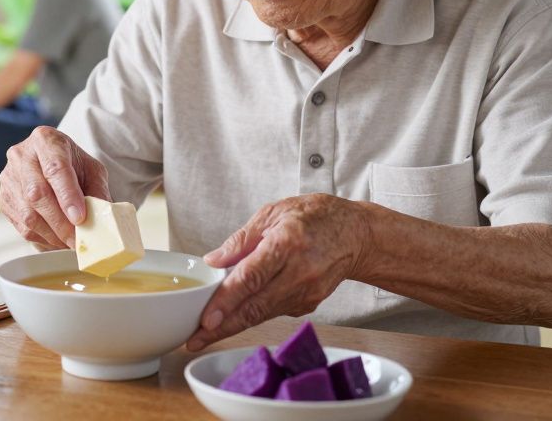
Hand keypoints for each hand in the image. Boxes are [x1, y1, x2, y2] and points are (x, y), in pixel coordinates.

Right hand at [0, 126, 110, 249]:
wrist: (50, 162)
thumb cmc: (73, 165)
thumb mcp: (92, 170)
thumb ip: (97, 191)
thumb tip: (102, 217)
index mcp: (45, 140)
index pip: (55, 168)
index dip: (67, 195)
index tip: (80, 218)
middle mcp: (21, 156)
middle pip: (37, 193)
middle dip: (60, 222)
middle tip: (78, 239)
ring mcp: (9, 178)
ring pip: (28, 214)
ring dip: (52, 234)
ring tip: (70, 241)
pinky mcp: (4, 199)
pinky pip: (21, 225)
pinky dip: (42, 237)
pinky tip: (57, 238)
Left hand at [186, 194, 370, 351]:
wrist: (357, 235)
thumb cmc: (316, 218)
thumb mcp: (274, 213)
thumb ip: (241, 239)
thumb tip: (213, 260)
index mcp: (287, 244)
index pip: (251, 278)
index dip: (227, 302)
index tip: (205, 319)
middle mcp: (299, 273)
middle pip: (255, 307)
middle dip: (222, 327)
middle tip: (195, 339)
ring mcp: (307, 293)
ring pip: (262, 315)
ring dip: (233, 324)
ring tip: (204, 331)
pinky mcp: (309, 304)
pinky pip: (274, 311)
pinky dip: (252, 314)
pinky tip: (235, 314)